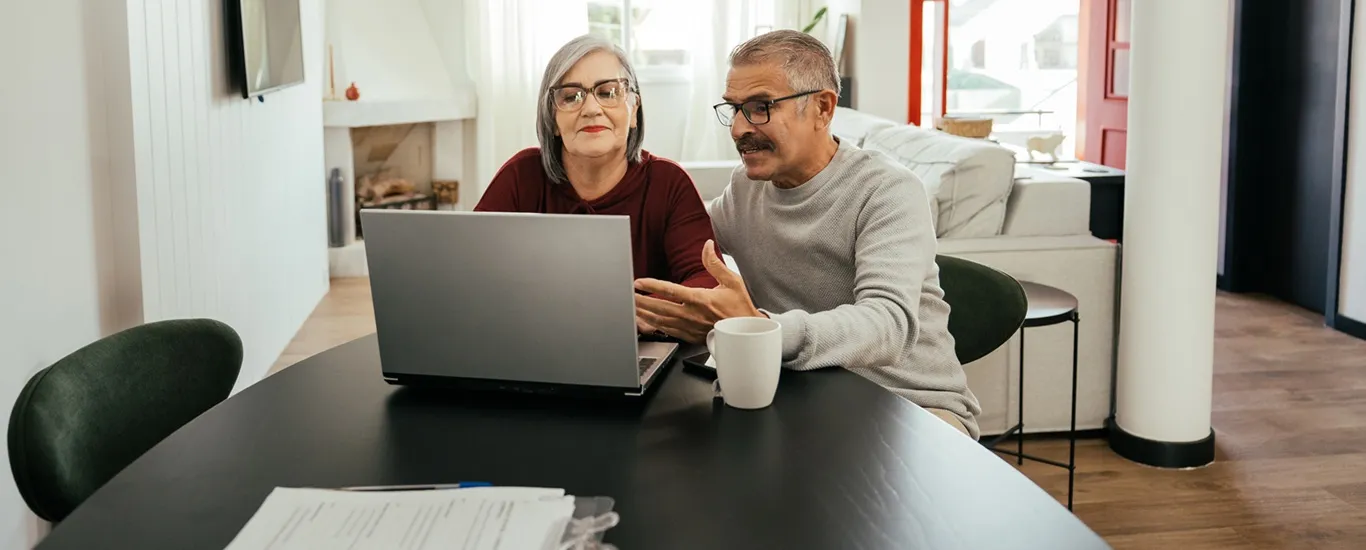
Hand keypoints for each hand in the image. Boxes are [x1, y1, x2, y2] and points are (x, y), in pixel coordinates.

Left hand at [633, 240, 763, 342]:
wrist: (746, 333)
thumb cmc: (740, 307)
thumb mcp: (732, 281)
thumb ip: (714, 263)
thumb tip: (707, 245)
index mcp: (700, 299)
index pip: (670, 291)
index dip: (652, 286)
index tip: (638, 282)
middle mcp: (691, 314)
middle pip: (659, 307)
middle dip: (640, 301)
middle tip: (626, 295)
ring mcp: (688, 327)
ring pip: (659, 321)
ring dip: (643, 313)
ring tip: (630, 307)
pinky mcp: (689, 336)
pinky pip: (666, 331)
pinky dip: (653, 325)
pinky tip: (644, 321)